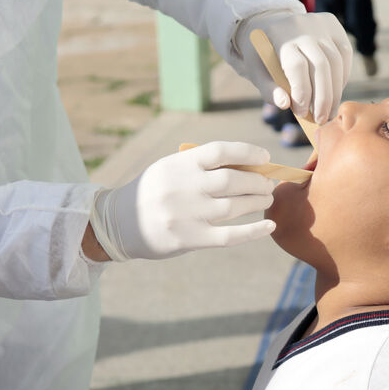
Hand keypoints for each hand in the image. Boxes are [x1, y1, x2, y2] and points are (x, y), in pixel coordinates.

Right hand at [89, 141, 275, 260]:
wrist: (119, 223)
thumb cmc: (155, 192)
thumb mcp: (171, 168)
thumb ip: (202, 166)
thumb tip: (250, 166)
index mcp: (179, 163)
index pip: (221, 151)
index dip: (248, 152)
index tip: (265, 157)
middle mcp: (184, 187)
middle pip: (233, 181)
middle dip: (258, 181)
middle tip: (268, 184)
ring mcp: (187, 214)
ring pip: (235, 206)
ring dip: (257, 202)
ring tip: (266, 198)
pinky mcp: (190, 238)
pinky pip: (230, 235)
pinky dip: (253, 231)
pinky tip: (269, 226)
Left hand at [236, 11, 351, 123]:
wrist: (271, 24)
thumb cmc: (264, 55)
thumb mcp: (256, 70)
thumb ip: (268, 89)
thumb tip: (285, 104)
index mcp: (279, 36)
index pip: (297, 66)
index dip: (302, 93)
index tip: (300, 113)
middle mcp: (303, 27)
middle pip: (322, 65)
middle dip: (323, 97)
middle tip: (321, 119)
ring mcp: (321, 24)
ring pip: (336, 62)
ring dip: (335, 91)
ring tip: (329, 112)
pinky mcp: (334, 26)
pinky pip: (345, 54)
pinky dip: (342, 77)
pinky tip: (334, 92)